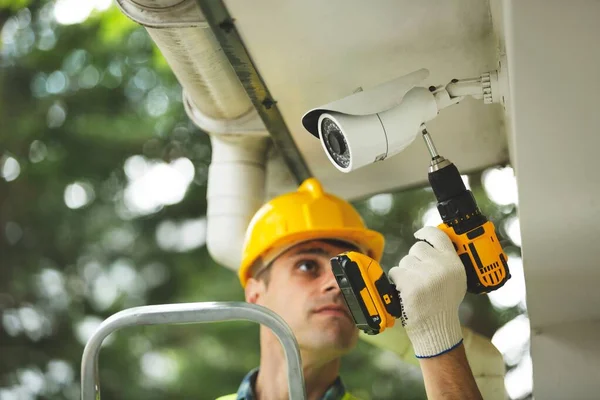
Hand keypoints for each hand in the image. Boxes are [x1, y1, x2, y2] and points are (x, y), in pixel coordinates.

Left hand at [388, 226, 466, 357]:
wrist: (436, 328)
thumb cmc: (443, 304)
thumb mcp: (456, 280)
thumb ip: (446, 261)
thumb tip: (430, 242)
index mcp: (454, 263)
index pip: (438, 236)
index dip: (426, 232)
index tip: (419, 234)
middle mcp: (441, 266)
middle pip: (416, 248)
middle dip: (414, 260)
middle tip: (420, 277)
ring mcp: (424, 275)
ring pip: (405, 261)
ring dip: (405, 272)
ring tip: (416, 288)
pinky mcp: (409, 284)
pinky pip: (395, 272)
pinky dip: (397, 281)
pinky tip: (406, 292)